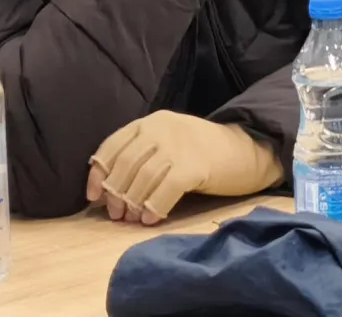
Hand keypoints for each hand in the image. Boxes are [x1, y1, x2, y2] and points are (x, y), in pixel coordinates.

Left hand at [87, 111, 281, 225]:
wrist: (246, 150)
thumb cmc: (202, 151)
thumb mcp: (168, 142)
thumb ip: (141, 155)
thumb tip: (106, 190)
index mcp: (152, 121)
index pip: (112, 145)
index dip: (97, 173)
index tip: (94, 196)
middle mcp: (163, 129)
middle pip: (124, 165)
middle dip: (115, 193)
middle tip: (116, 214)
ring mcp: (180, 146)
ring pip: (142, 180)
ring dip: (132, 204)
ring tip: (132, 219)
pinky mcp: (195, 165)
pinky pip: (164, 192)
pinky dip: (153, 208)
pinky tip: (151, 220)